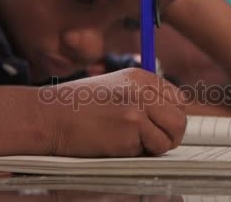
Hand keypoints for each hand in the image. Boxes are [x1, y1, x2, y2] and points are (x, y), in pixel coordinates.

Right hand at [38, 68, 186, 156]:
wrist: (50, 115)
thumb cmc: (77, 107)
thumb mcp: (114, 88)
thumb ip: (142, 97)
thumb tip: (167, 117)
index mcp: (141, 76)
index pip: (178, 99)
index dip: (170, 117)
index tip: (158, 127)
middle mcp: (143, 88)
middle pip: (180, 118)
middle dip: (169, 135)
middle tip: (151, 142)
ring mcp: (138, 107)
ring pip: (172, 135)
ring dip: (157, 146)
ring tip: (134, 143)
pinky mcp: (131, 127)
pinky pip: (152, 149)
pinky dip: (139, 153)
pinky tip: (118, 144)